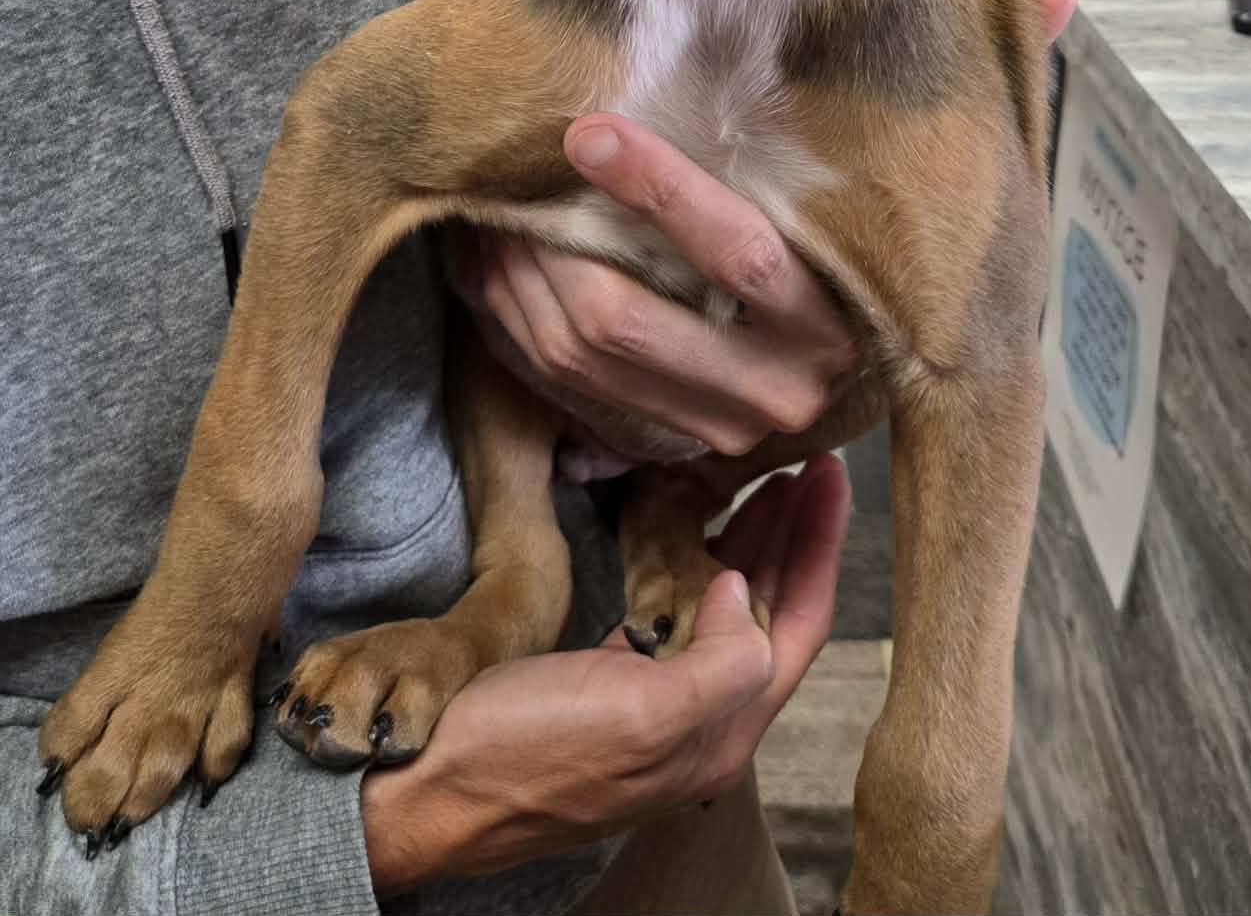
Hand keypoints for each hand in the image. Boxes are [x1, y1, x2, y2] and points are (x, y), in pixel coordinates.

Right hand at [362, 454, 850, 896]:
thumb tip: (745, 589)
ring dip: (749, 543)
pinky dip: (693, 562)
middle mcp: (696, 722)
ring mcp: (649, 705)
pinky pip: (675, 613)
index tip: (830, 474)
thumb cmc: (520, 754)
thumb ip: (721, 662)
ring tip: (764, 482)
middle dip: (795, 537)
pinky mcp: (606, 686)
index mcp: (719, 731)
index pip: (801, 621)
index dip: (820, 544)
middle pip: (771, 613)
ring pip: (724, 611)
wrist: (419, 787)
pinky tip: (686, 531)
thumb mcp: (638, 715)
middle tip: (807, 464)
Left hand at [462, 0, 1076, 454]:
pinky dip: (512, 340)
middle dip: (551, 252)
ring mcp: (727, 430)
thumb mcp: (924, 153)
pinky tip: (488, 270)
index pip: (747, 257)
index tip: (588, 129)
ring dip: (515, 293)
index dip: (661, 191)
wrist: (851, 350)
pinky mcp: (675, 451)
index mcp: (850, 309)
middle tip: (493, 184)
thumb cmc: (872, 215)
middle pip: (640, 326)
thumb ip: (991, 67)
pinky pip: (570, 407)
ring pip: (591, 365)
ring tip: (479, 220)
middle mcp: (794, 390)